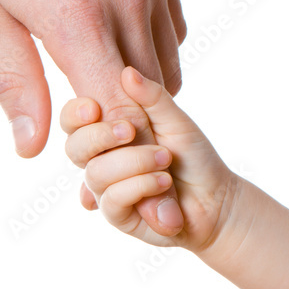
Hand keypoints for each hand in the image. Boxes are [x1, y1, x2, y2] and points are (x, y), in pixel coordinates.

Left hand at [0, 0, 186, 230]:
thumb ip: (14, 82)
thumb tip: (31, 149)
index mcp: (76, 20)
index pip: (119, 119)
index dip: (119, 158)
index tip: (109, 186)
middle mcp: (126, 0)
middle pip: (151, 102)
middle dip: (131, 133)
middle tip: (99, 146)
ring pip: (169, 66)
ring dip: (143, 94)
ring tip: (104, 96)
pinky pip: (173, 26)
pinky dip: (154, 50)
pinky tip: (116, 44)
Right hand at [60, 66, 239, 249]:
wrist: (216, 198)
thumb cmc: (193, 156)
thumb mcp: (175, 120)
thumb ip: (151, 98)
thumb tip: (127, 72)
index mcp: (107, 132)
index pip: (73, 121)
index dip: (74, 114)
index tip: (93, 107)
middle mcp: (100, 160)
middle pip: (74, 148)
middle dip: (100, 136)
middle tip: (130, 130)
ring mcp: (106, 190)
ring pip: (95, 174)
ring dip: (134, 162)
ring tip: (165, 159)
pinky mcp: (117, 215)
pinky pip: (112, 199)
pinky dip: (140, 186)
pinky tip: (164, 183)